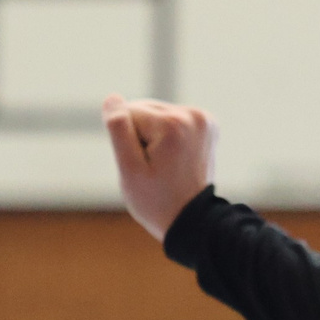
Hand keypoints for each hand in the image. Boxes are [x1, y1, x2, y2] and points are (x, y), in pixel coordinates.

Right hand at [103, 96, 214, 239]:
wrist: (192, 220)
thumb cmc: (156, 201)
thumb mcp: (129, 169)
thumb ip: (118, 130)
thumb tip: (112, 98)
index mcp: (173, 124)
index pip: (128, 113)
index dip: (127, 140)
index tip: (144, 165)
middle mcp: (193, 115)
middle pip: (143, 109)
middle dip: (140, 135)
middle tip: (154, 166)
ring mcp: (204, 118)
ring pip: (156, 113)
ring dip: (153, 135)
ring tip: (165, 164)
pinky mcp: (207, 123)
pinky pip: (173, 118)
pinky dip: (168, 134)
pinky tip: (175, 157)